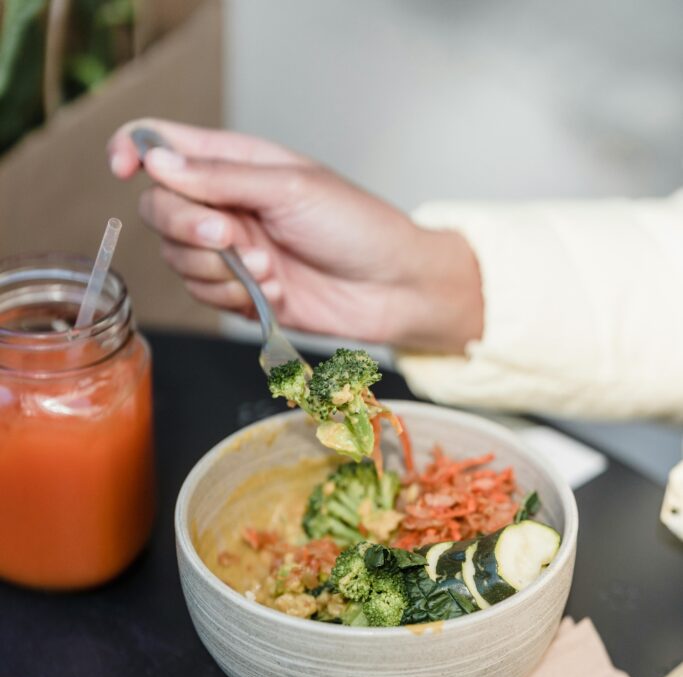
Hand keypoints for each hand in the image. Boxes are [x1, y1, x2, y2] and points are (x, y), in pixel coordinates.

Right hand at [108, 119, 481, 353]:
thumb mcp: (289, 189)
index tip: (123, 167)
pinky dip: (236, 297)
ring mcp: (230, 251)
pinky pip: (206, 296)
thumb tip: (157, 162)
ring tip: (268, 269)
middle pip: (160, 210)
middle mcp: (225, 205)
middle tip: (230, 238)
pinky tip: (277, 291)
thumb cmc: (356, 226)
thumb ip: (221, 179)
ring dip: (219, 270)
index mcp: (235, 163)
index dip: (134, 151)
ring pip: (178, 260)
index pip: (163, 146)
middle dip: (188, 229)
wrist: (391, 289)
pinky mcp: (240, 293)